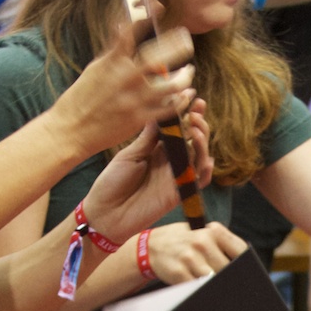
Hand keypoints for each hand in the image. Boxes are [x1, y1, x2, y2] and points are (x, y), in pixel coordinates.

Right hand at [53, 14, 194, 159]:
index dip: (146, 15)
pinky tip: (185, 95)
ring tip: (189, 71)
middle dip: (177, 45)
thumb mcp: (94, 70)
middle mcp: (125, 78)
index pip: (131, 32)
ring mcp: (134, 99)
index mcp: (112, 62)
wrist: (70, 131)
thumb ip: (113, 53)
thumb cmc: (80, 100)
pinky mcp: (139, 119)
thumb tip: (122, 30)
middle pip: (159, 56)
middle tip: (186, 39)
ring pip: (172, 85)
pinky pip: (169, 108)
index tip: (158, 5)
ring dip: (185, 77)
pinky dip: (181, 100)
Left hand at [79, 98, 216, 244]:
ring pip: (199, 157)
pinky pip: (199, 181)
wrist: (104, 213)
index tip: (191, 96)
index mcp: (157, 149)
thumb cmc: (112, 182)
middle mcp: (169, 161)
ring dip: (201, 141)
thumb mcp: (130, 154)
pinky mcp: (178, 193)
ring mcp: (175, 176)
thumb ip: (149, 137)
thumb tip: (162, 112)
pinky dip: (206, 170)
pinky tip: (206, 158)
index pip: (177, 128)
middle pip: (192, 139)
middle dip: (198, 123)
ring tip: (195, 127)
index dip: (186, 113)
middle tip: (195, 110)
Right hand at [146, 220, 243, 283]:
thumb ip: (222, 244)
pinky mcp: (179, 272)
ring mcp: (190, 258)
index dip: (247, 265)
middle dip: (230, 278)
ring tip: (217, 288)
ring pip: (214, 280)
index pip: (240, 251)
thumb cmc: (183, 240)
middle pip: (228, 269)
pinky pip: (197, 287)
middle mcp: (202, 242)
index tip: (249, 274)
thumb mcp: (202, 233)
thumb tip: (245, 265)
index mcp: (213, 231)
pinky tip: (201, 289)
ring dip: (216, 286)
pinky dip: (201, 291)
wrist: (152, 246)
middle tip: (232, 285)